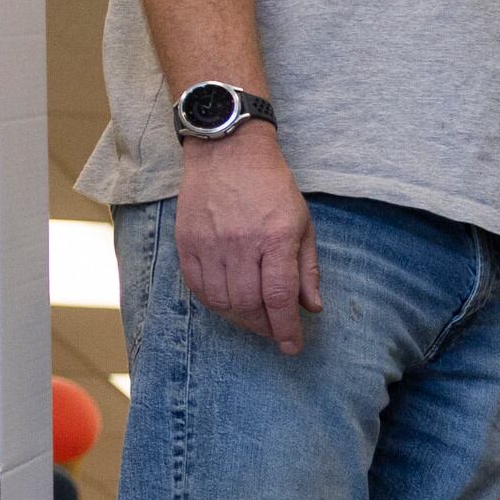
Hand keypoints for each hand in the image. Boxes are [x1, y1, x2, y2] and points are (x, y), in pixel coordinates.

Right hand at [177, 129, 319, 351]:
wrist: (227, 152)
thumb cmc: (271, 188)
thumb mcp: (302, 224)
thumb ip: (307, 269)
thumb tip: (312, 308)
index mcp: (275, 237)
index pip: (279, 297)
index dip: (286, 328)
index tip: (292, 346)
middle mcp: (241, 243)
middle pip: (248, 304)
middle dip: (264, 327)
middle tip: (274, 331)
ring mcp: (210, 243)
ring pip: (221, 301)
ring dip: (239, 318)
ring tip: (254, 318)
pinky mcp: (187, 242)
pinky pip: (197, 286)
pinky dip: (214, 303)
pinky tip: (228, 302)